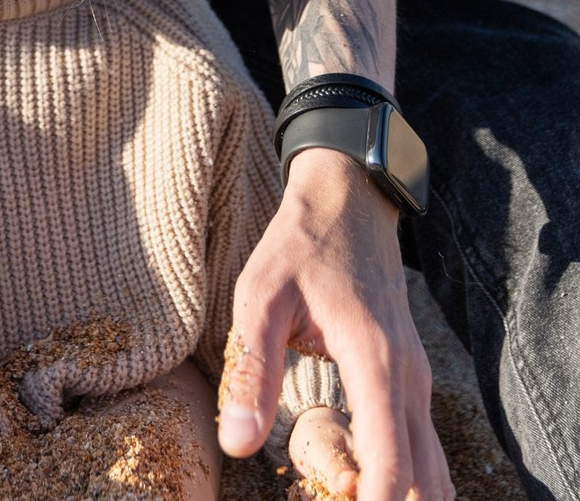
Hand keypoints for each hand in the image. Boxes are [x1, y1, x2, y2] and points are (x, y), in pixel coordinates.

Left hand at [218, 150, 452, 500]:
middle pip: (422, 479)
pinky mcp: (413, 374)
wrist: (349, 196)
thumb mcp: (261, 295)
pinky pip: (420, 442)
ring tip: (346, 496)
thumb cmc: (300, 243)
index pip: (391, 464)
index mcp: (373, 360)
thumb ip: (251, 371)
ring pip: (430, 466)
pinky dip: (403, 473)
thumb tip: (237, 444)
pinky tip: (364, 484)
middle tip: (334, 500)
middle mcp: (408, 376)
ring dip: (399, 493)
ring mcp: (418, 376)